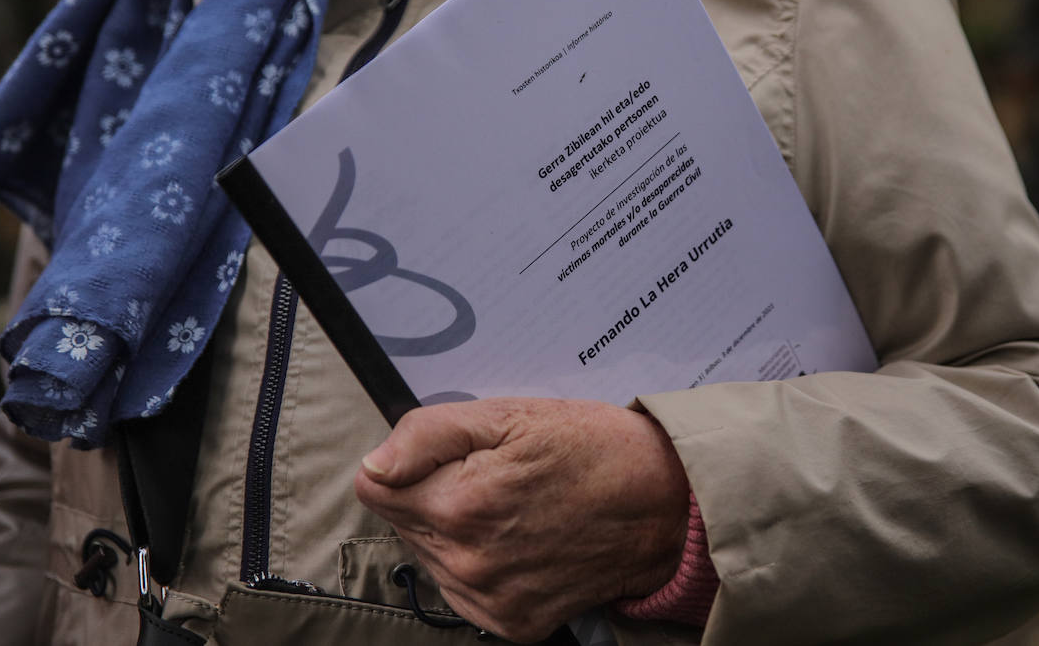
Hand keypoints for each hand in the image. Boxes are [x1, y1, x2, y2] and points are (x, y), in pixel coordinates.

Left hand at [354, 397, 689, 642]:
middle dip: (433, 495)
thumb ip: (428, 434)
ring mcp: (490, 600)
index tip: (450, 457)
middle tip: (493, 476)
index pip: (375, 486)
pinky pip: (465, 595)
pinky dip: (483, 567)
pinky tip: (520, 540)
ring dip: (455, 534)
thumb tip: (373, 464)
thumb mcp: (512, 415)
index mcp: (459, 505)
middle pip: (403, 523)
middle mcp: (467, 563)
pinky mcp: (512, 624)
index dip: (409, 462)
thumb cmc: (594, 450)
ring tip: (512, 507)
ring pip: (430, 560)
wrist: (664, 504)